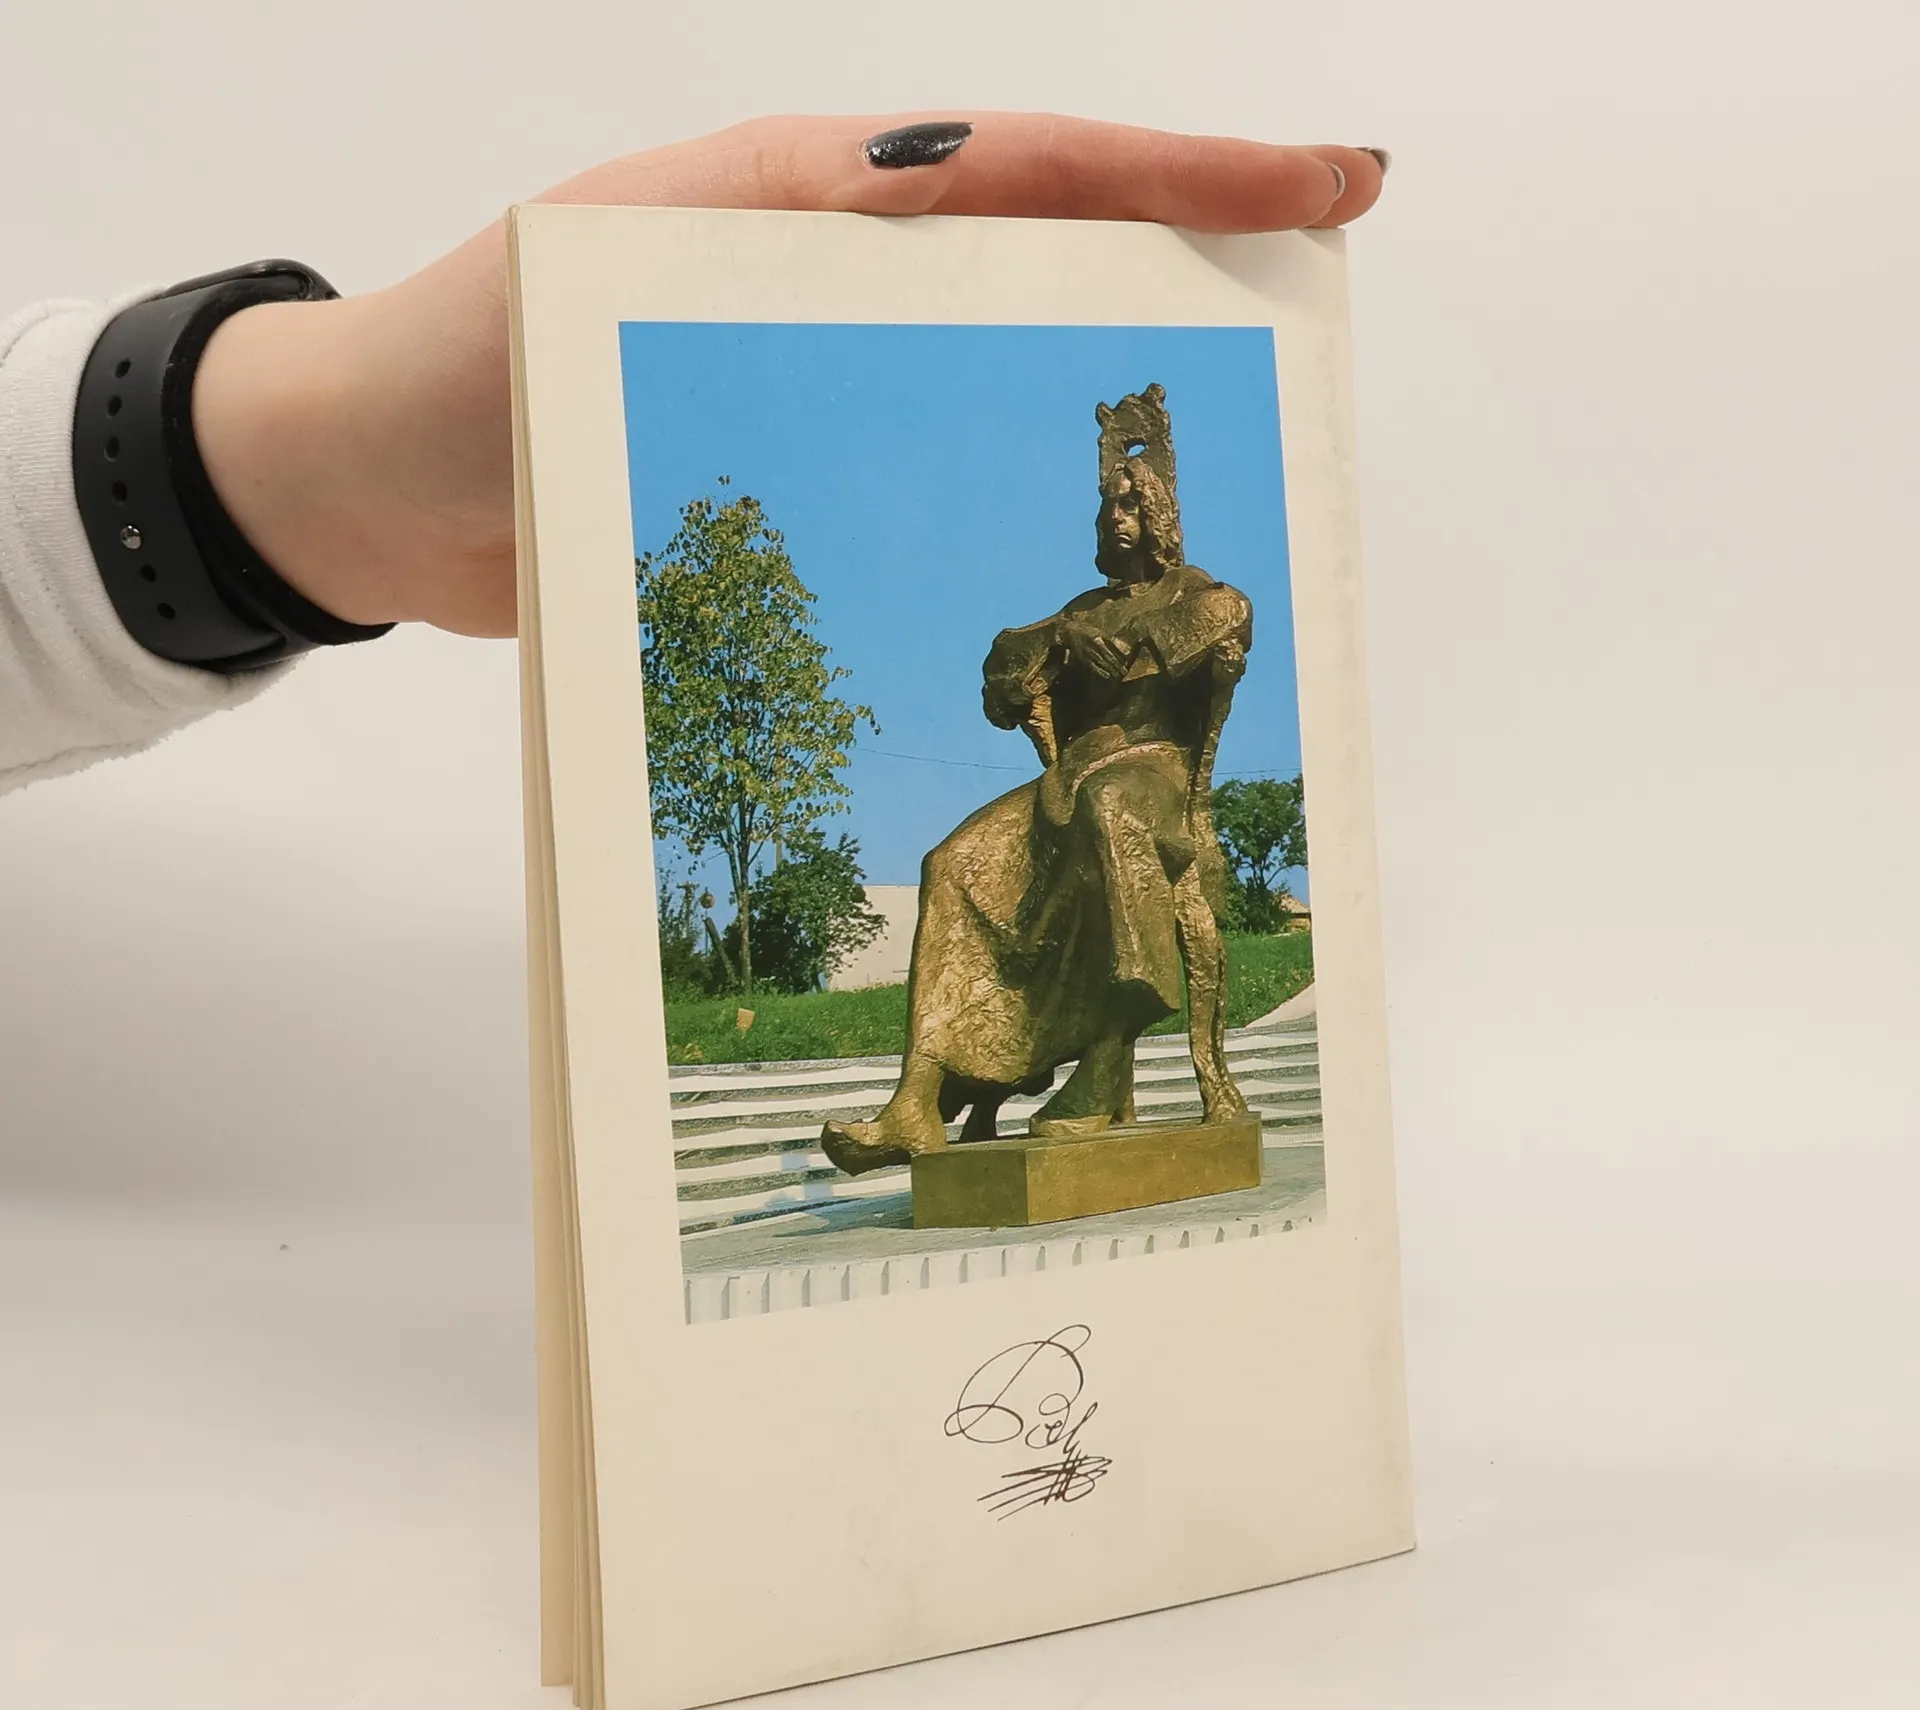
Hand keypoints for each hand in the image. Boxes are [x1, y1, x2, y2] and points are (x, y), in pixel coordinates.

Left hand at [191, 115, 1387, 637]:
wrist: (360, 495)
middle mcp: (829, 276)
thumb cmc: (456, 368)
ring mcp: (819, 376)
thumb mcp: (597, 273)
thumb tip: (922, 197)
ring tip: (1247, 419)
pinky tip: (1076, 549)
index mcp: (802, 199)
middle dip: (1193, 251)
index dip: (1182, 170)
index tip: (1322, 179)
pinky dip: (1007, 493)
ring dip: (1118, 380)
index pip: (1025, 163)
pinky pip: (926, 470)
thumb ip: (747, 239)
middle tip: (1326, 275)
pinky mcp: (796, 475)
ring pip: (1000, 363)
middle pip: (1045, 247)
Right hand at [1061, 613, 1134, 681]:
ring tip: (1118, 674)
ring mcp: (1087, 651)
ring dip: (1110, 668)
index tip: (1126, 661)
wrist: (1070, 631)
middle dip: (1116, 664)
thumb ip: (1110, 640)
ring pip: (1101, 662)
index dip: (1119, 655)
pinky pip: (1092, 666)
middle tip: (1124, 671)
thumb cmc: (1088, 631)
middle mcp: (1093, 644)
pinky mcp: (1082, 658)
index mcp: (1099, 636)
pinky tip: (1107, 675)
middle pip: (1107, 656)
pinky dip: (1100, 671)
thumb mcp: (1100, 632)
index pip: (1112, 647)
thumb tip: (1121, 650)